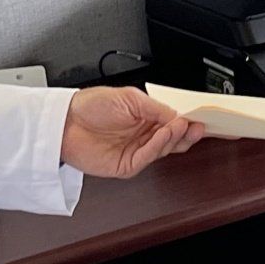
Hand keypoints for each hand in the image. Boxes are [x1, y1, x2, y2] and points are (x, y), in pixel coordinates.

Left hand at [59, 86, 203, 177]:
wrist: (65, 121)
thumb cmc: (90, 106)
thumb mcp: (129, 98)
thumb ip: (155, 108)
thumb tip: (177, 115)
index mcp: (145, 119)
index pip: (172, 123)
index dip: (187, 121)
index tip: (199, 117)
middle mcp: (142, 136)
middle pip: (173, 140)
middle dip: (187, 133)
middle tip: (197, 125)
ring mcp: (134, 151)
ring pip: (164, 149)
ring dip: (174, 137)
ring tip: (181, 125)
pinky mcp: (126, 165)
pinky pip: (147, 157)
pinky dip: (158, 145)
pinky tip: (165, 134)